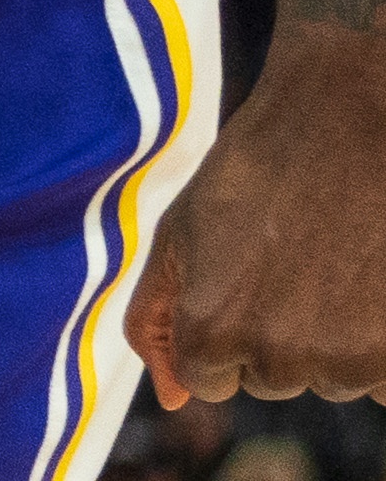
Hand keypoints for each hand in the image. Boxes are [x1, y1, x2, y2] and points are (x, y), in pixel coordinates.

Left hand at [134, 20, 385, 403]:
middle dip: (273, 330)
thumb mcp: (179, 235)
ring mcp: (347, 360)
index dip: (222, 326)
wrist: (344, 121)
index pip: (211, 380)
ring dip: (330, 336)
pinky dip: (379, 342)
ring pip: (331, 378)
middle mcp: (280, 358)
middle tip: (288, 260)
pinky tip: (368, 281)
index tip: (240, 278)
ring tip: (331, 261)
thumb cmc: (257, 171)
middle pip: (272, 378)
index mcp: (212, 331)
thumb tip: (172, 400)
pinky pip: (384, 382)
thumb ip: (157, 322)